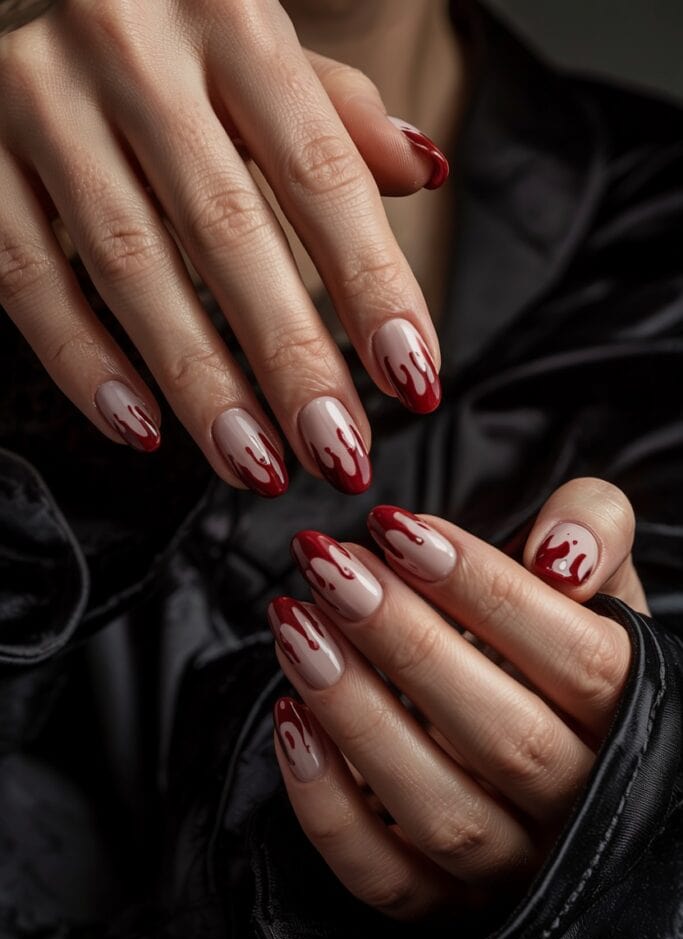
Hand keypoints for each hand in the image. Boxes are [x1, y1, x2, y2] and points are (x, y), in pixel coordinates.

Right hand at [0, 0, 445, 492]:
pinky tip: (140, 430)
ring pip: (130, 266)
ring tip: (255, 464)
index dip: (372, 286)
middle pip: (228, 231)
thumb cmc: (168, 34)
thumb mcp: (258, 47)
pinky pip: (27, 277)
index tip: (412, 378)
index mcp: (229, 16)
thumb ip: (333, 112)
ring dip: (199, 384)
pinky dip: (83, 363)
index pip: (321, 173)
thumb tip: (422, 172)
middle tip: (338, 450)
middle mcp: (133, 46)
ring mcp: (42, 98)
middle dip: (290, 359)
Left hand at [268, 478, 648, 919]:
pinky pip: (387, 877)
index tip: (397, 527)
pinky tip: (290, 718)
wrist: (549, 737)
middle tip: (333, 570)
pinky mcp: (450, 904)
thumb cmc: (555, 640)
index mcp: (631, 713)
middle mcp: (583, 801)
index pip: (576, 660)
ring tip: (297, 626)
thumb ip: (592, 529)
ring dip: (358, 716)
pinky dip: (329, 806)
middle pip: (504, 737)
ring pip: (442, 813)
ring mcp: (517, 865)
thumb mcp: (592, 573)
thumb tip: (559, 550)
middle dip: (406, 644)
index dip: (485, 588)